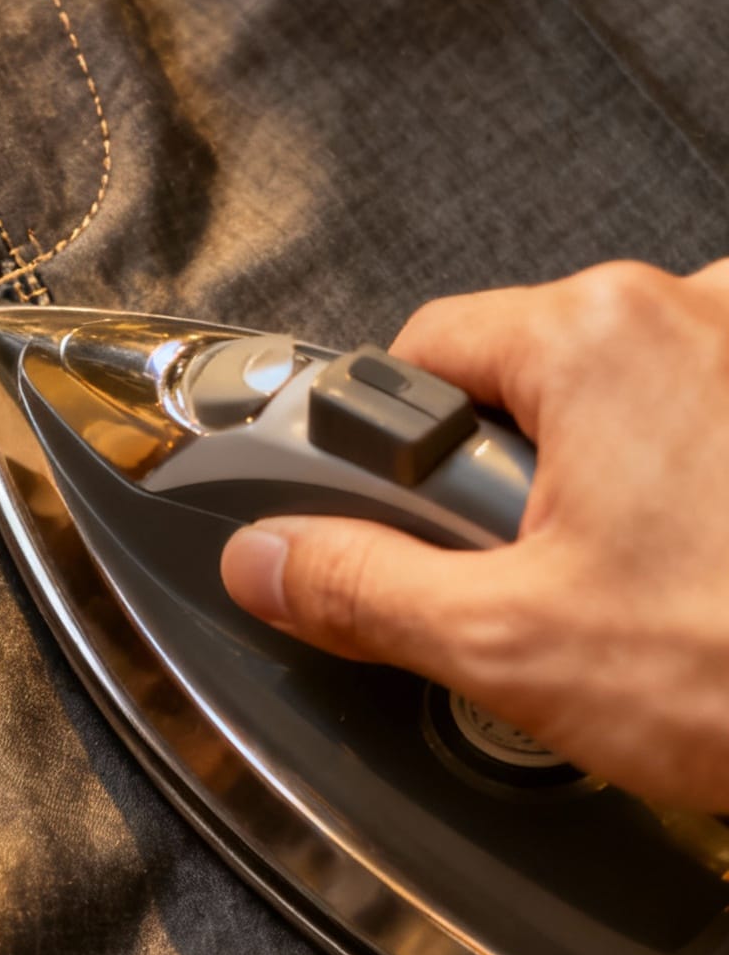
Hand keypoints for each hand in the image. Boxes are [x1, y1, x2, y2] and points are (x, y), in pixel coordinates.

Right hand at [220, 260, 728, 808]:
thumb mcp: (513, 646)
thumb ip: (363, 589)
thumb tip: (269, 559)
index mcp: (598, 333)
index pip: (422, 351)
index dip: (393, 454)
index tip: (404, 527)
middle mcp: (699, 307)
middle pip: (533, 376)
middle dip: (519, 482)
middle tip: (549, 588)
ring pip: (633, 405)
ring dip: (620, 485)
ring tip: (653, 595)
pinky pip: (711, 423)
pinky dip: (699, 486)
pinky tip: (714, 577)